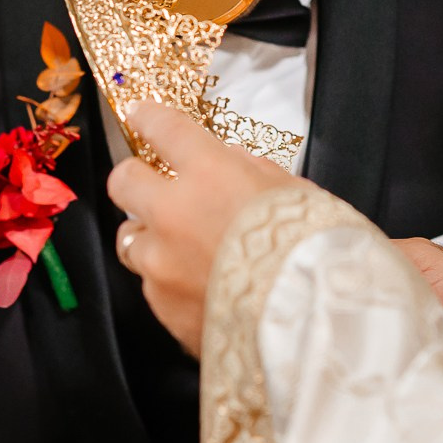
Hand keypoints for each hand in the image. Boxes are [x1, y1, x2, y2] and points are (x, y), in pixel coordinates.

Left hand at [106, 103, 300, 356]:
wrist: (316, 328)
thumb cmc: (319, 251)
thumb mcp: (296, 194)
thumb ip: (252, 172)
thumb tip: (226, 163)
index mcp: (210, 174)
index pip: (163, 129)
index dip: (149, 117)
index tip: (142, 114)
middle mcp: (172, 214)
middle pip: (124, 182)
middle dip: (135, 179)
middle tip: (154, 186)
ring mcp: (162, 265)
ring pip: (131, 240)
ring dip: (152, 239)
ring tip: (183, 250)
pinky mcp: (163, 308)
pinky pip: (154, 286)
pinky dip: (171, 283)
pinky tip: (202, 290)